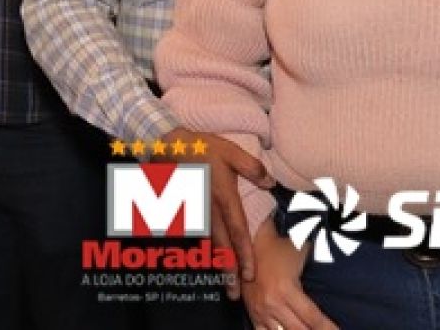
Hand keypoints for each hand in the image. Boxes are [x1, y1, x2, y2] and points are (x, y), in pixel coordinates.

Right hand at [161, 128, 271, 295]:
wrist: (169, 146)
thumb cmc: (202, 148)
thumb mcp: (230, 150)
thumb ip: (252, 167)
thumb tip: (270, 183)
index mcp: (223, 197)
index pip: (237, 231)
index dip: (244, 253)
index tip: (250, 274)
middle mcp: (211, 210)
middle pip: (222, 246)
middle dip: (230, 271)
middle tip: (236, 294)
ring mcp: (198, 213)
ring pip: (211, 244)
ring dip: (219, 265)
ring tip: (227, 285)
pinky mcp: (189, 211)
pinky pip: (201, 236)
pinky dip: (208, 252)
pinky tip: (212, 264)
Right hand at [242, 219, 337, 329]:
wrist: (248, 244)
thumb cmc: (278, 247)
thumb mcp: (301, 251)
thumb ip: (319, 258)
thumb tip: (334, 260)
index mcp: (287, 290)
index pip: (313, 318)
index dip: (328, 328)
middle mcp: (274, 304)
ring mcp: (261, 312)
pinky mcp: (253, 315)